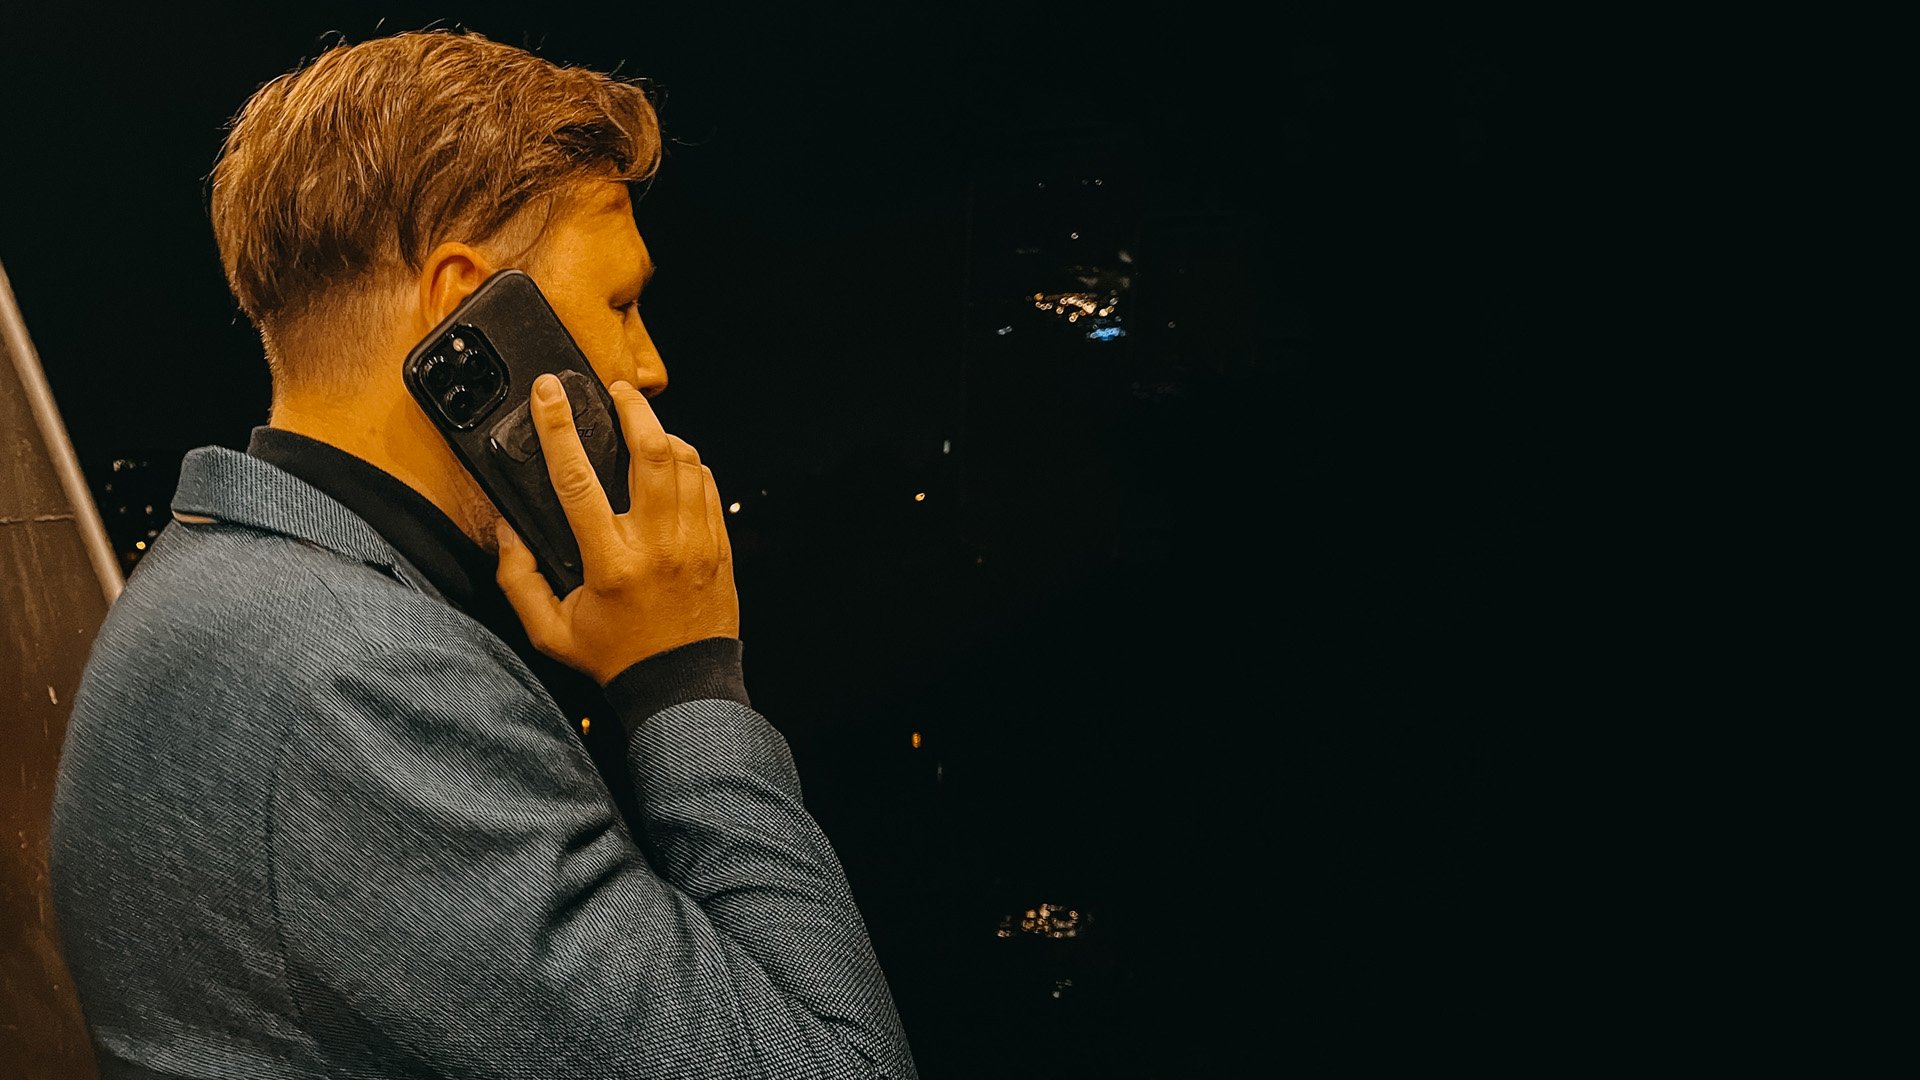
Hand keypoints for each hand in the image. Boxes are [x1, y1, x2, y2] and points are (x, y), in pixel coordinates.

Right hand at [495, 373, 738, 686]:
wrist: (682, 683)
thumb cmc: (615, 656)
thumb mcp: (550, 630)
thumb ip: (519, 580)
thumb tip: (508, 530)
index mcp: (612, 563)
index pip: (578, 480)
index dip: (559, 428)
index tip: (548, 392)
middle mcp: (658, 545)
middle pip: (652, 452)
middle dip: (633, 409)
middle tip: (614, 390)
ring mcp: (695, 542)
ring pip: (685, 462)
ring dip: (661, 433)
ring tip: (640, 423)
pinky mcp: (718, 544)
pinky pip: (706, 484)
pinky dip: (687, 463)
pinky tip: (669, 461)